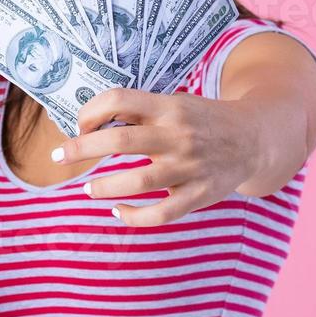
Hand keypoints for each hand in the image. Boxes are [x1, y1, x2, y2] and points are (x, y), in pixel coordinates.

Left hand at [56, 88, 263, 226]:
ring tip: (88, 189)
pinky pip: (161, 214)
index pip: (119, 99)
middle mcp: (178, 135)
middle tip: (58, 156)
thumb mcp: (175, 103)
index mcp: (169, 106)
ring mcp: (190, 168)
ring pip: (137, 182)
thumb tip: (89, 122)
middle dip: (81, 149)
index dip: (90, 111)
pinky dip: (133, 217)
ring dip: (104, 187)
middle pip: (120, 140)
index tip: (78, 125)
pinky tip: (118, 212)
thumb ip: (139, 111)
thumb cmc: (202, 120)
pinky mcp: (199, 195)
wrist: (256, 138)